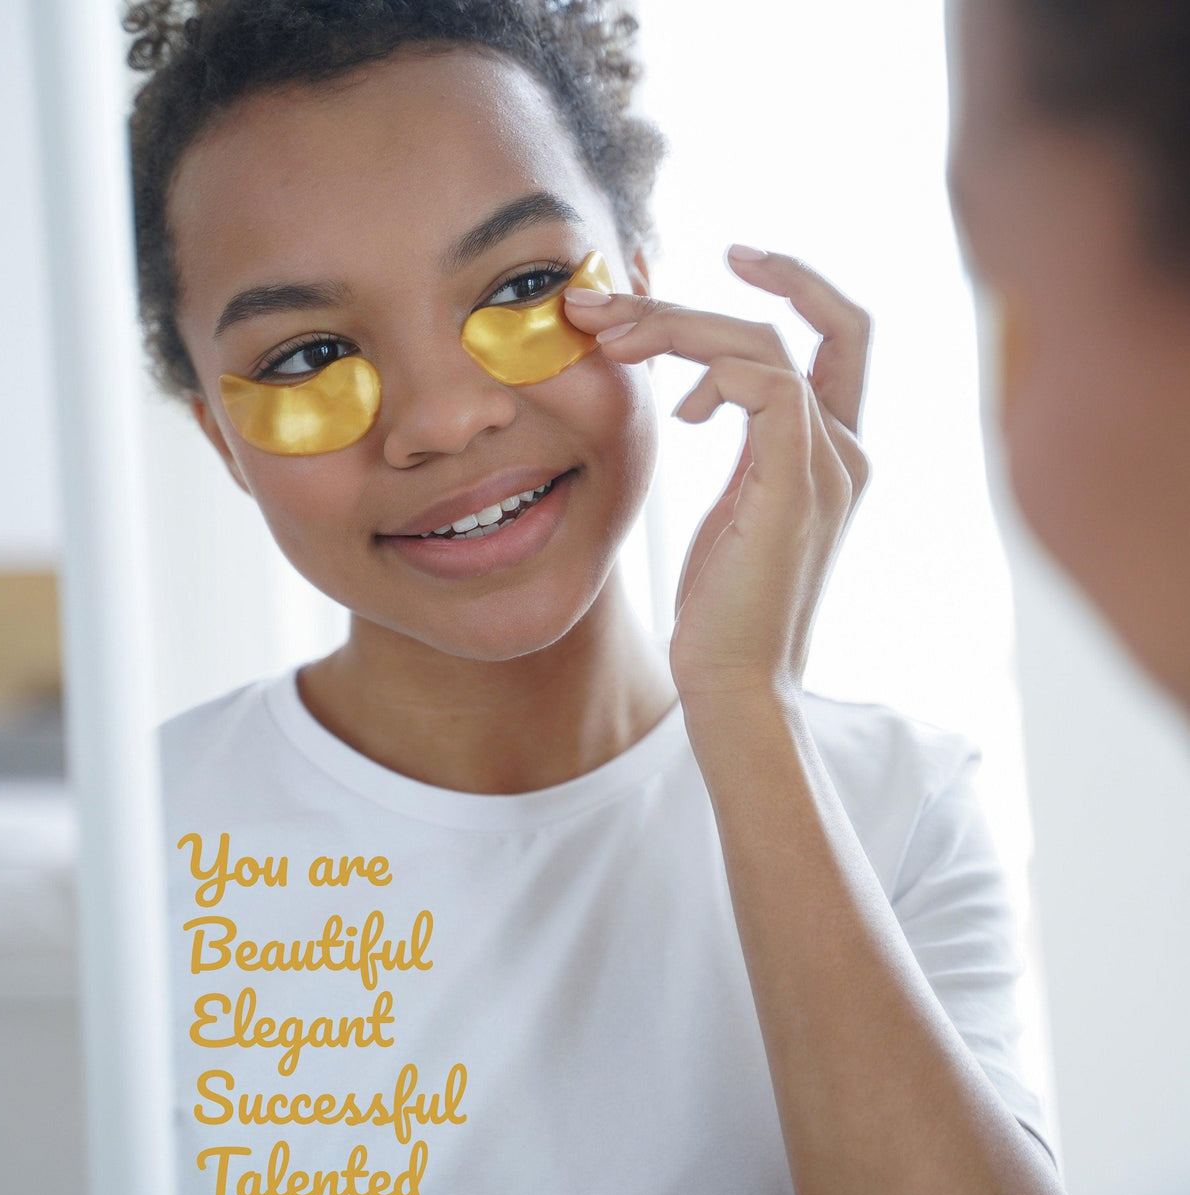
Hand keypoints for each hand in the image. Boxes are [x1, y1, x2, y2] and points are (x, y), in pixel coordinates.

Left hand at [564, 247, 871, 702]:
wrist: (736, 682)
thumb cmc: (724, 605)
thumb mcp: (735, 506)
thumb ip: (739, 444)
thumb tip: (697, 393)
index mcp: (834, 450)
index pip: (841, 333)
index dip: (798, 281)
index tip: (732, 254)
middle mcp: (846, 449)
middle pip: (799, 325)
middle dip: (692, 302)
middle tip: (605, 305)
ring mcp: (830, 465)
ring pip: (767, 346)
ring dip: (677, 329)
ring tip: (609, 342)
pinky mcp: (797, 486)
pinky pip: (771, 388)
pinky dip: (715, 374)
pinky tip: (679, 409)